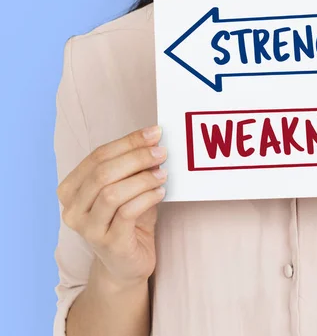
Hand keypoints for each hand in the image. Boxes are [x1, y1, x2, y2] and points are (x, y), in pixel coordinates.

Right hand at [57, 126, 167, 288]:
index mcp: (72, 190)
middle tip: (161, 153)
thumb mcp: (126, 189)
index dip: (128, 142)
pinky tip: (160, 192)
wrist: (126, 265)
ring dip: (142, 178)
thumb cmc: (127, 221)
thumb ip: (132, 168)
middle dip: (136, 157)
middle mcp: (73, 209)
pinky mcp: (108, 243)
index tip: (154, 133)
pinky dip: (146, 198)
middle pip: (102, 172)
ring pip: (111, 193)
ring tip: (163, 174)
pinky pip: (127, 213)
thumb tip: (154, 142)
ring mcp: (88, 228)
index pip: (97, 156)